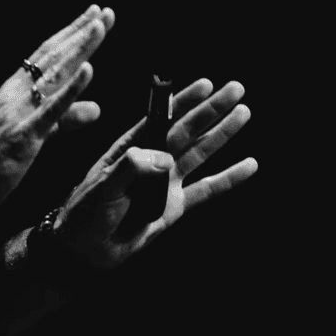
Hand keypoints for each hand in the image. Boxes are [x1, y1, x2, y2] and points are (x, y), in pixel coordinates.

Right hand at [0, 4, 112, 210]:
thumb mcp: (38, 132)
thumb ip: (67, 118)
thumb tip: (97, 109)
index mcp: (16, 89)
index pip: (47, 54)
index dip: (71, 33)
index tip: (93, 15)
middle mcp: (16, 92)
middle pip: (54, 56)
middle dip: (80, 33)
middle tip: (104, 12)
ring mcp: (20, 111)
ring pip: (54, 74)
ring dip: (79, 49)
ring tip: (98, 27)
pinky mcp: (25, 133)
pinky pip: (51, 108)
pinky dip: (71, 88)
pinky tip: (88, 71)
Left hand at [50, 78, 258, 268]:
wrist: (87, 250)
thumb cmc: (86, 214)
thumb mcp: (102, 189)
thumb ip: (131, 170)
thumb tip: (165, 158)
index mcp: (132, 148)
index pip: (162, 118)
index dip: (183, 101)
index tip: (205, 84)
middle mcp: (153, 160)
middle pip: (188, 129)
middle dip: (211, 109)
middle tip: (236, 88)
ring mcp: (166, 182)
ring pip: (201, 152)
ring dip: (223, 133)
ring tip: (244, 112)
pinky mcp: (176, 205)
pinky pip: (207, 190)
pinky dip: (229, 178)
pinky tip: (249, 165)